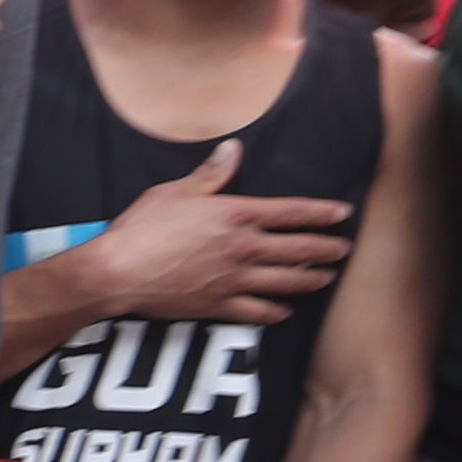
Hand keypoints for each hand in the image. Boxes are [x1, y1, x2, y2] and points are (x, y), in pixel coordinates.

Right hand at [75, 140, 352, 326]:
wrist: (117, 272)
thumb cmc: (141, 228)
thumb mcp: (174, 191)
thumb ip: (210, 175)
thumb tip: (232, 149)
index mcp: (237, 216)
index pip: (292, 212)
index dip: (322, 212)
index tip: (343, 214)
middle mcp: (244, 249)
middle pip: (300, 249)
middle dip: (327, 249)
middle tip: (344, 250)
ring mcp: (234, 280)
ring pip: (287, 282)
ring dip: (312, 280)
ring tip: (325, 279)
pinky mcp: (218, 305)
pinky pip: (258, 312)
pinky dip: (276, 312)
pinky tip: (284, 310)